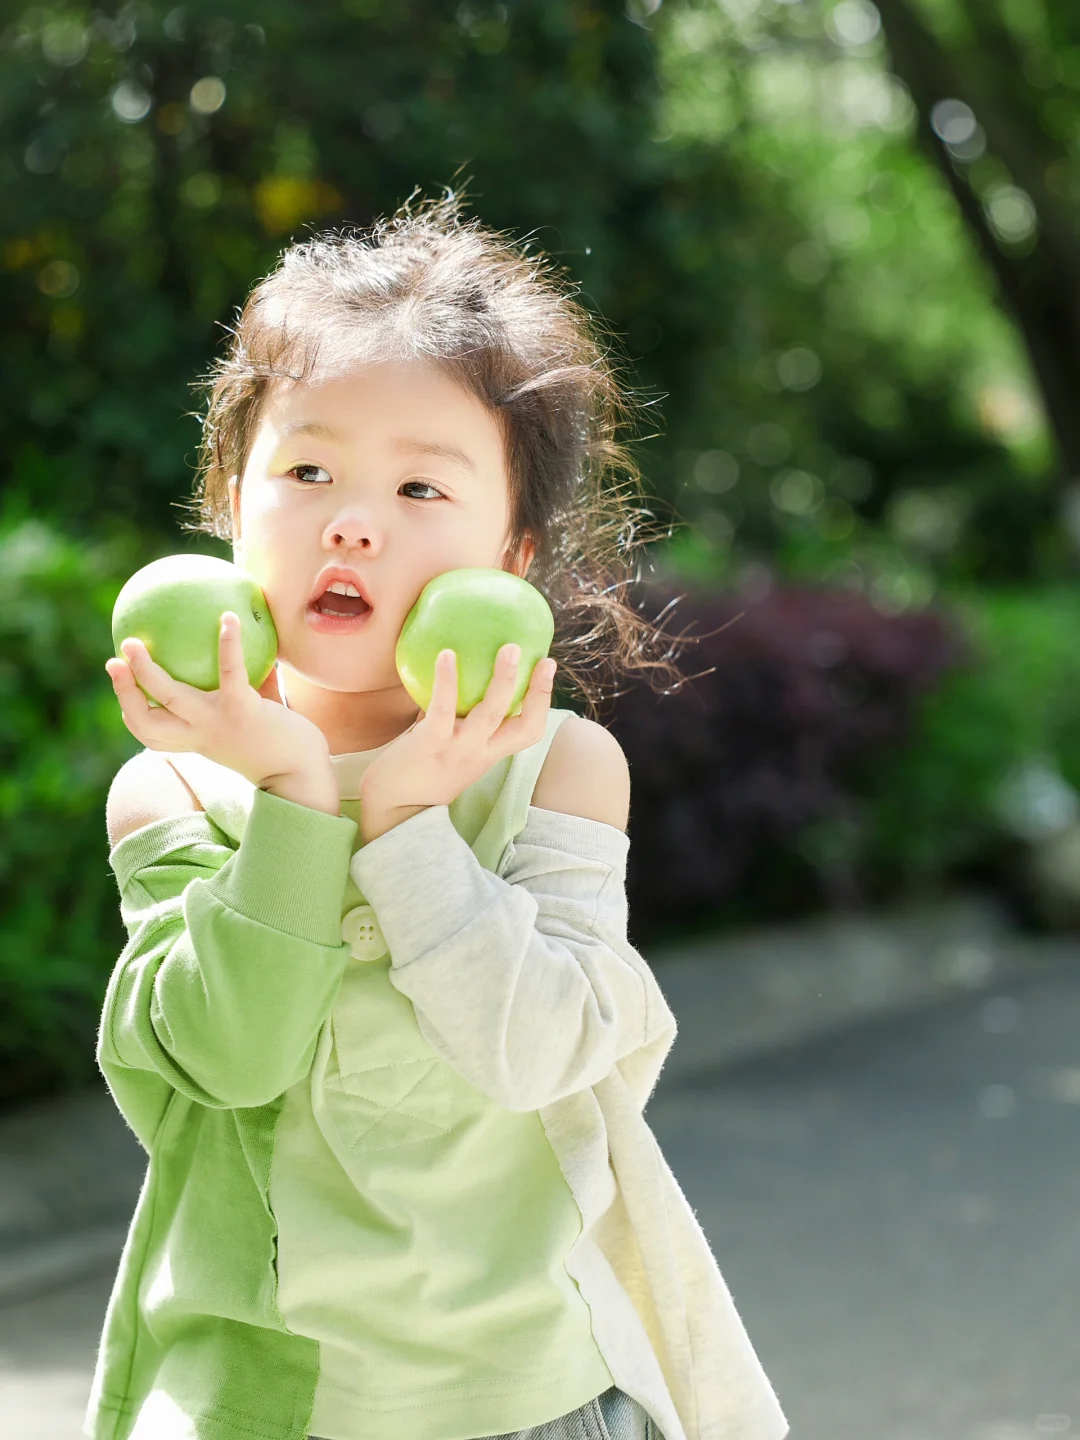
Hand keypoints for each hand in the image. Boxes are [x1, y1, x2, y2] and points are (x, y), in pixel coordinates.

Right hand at [105, 612, 331, 788]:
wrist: (303, 774)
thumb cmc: (281, 744)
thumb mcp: (256, 717)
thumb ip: (250, 687)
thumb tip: (249, 645)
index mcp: (196, 739)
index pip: (151, 734)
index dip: (131, 711)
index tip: (121, 687)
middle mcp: (199, 735)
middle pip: (145, 722)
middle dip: (124, 692)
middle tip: (112, 661)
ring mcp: (216, 724)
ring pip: (168, 698)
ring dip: (146, 672)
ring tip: (133, 642)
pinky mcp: (241, 711)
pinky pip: (229, 673)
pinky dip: (227, 645)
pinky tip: (228, 617)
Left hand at [359, 644, 557, 820]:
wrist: (391, 805)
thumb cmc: (419, 769)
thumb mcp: (451, 747)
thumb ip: (459, 718)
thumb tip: (459, 671)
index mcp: (489, 753)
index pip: (529, 731)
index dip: (543, 699)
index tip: (547, 665)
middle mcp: (481, 753)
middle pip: (522, 725)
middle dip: (537, 691)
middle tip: (545, 658)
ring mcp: (458, 750)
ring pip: (491, 714)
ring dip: (503, 681)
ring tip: (508, 650)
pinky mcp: (431, 744)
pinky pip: (443, 709)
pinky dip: (447, 681)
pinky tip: (446, 655)